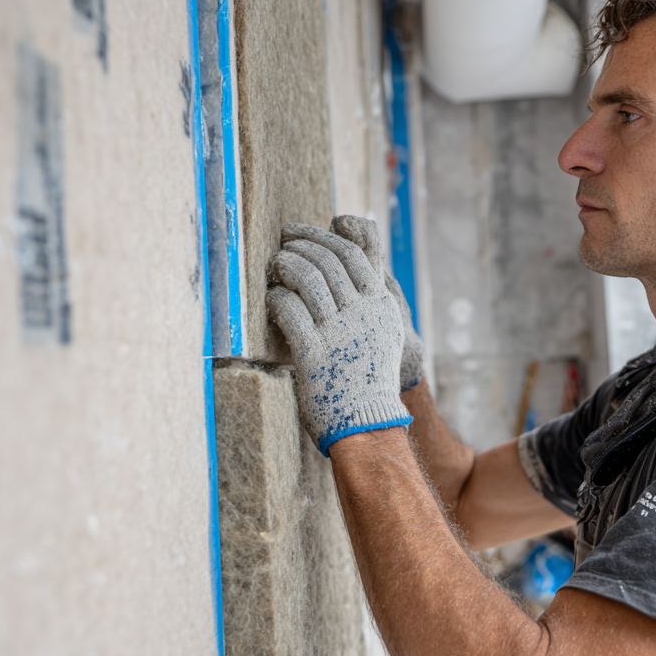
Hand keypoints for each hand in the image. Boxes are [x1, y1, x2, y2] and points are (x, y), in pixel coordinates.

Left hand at [285, 216, 424, 391]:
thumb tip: (348, 263)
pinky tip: (271, 299)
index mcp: (380, 305)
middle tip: (283, 245)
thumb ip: (370, 298)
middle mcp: (362, 314)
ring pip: (308, 279)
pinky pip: (289, 310)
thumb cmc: (369, 376)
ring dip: (286, 265)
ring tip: (275, 266)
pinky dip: (276, 298)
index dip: (322, 236)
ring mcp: (339, 333)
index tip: (301, 234)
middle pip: (328, 260)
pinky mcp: (313, 354)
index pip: (354, 252)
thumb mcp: (384, 331)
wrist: (367, 422)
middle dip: (300, 244)